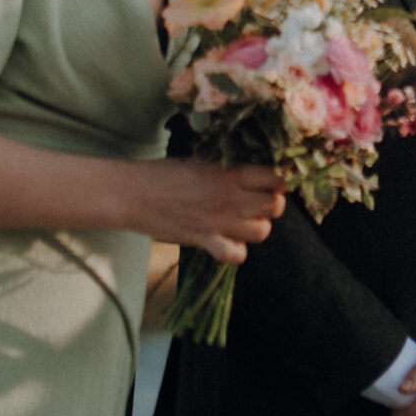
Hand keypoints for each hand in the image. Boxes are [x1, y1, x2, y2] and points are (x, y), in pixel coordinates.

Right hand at [130, 160, 285, 262]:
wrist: (133, 194)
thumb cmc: (168, 173)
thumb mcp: (205, 160)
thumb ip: (233, 168)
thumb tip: (260, 170)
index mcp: (231, 173)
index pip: (278, 178)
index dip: (282, 180)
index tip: (276, 180)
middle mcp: (230, 198)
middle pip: (275, 207)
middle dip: (272, 203)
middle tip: (259, 200)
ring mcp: (218, 222)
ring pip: (262, 231)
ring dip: (257, 226)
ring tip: (244, 219)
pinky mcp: (204, 241)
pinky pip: (236, 255)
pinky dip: (236, 251)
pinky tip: (228, 240)